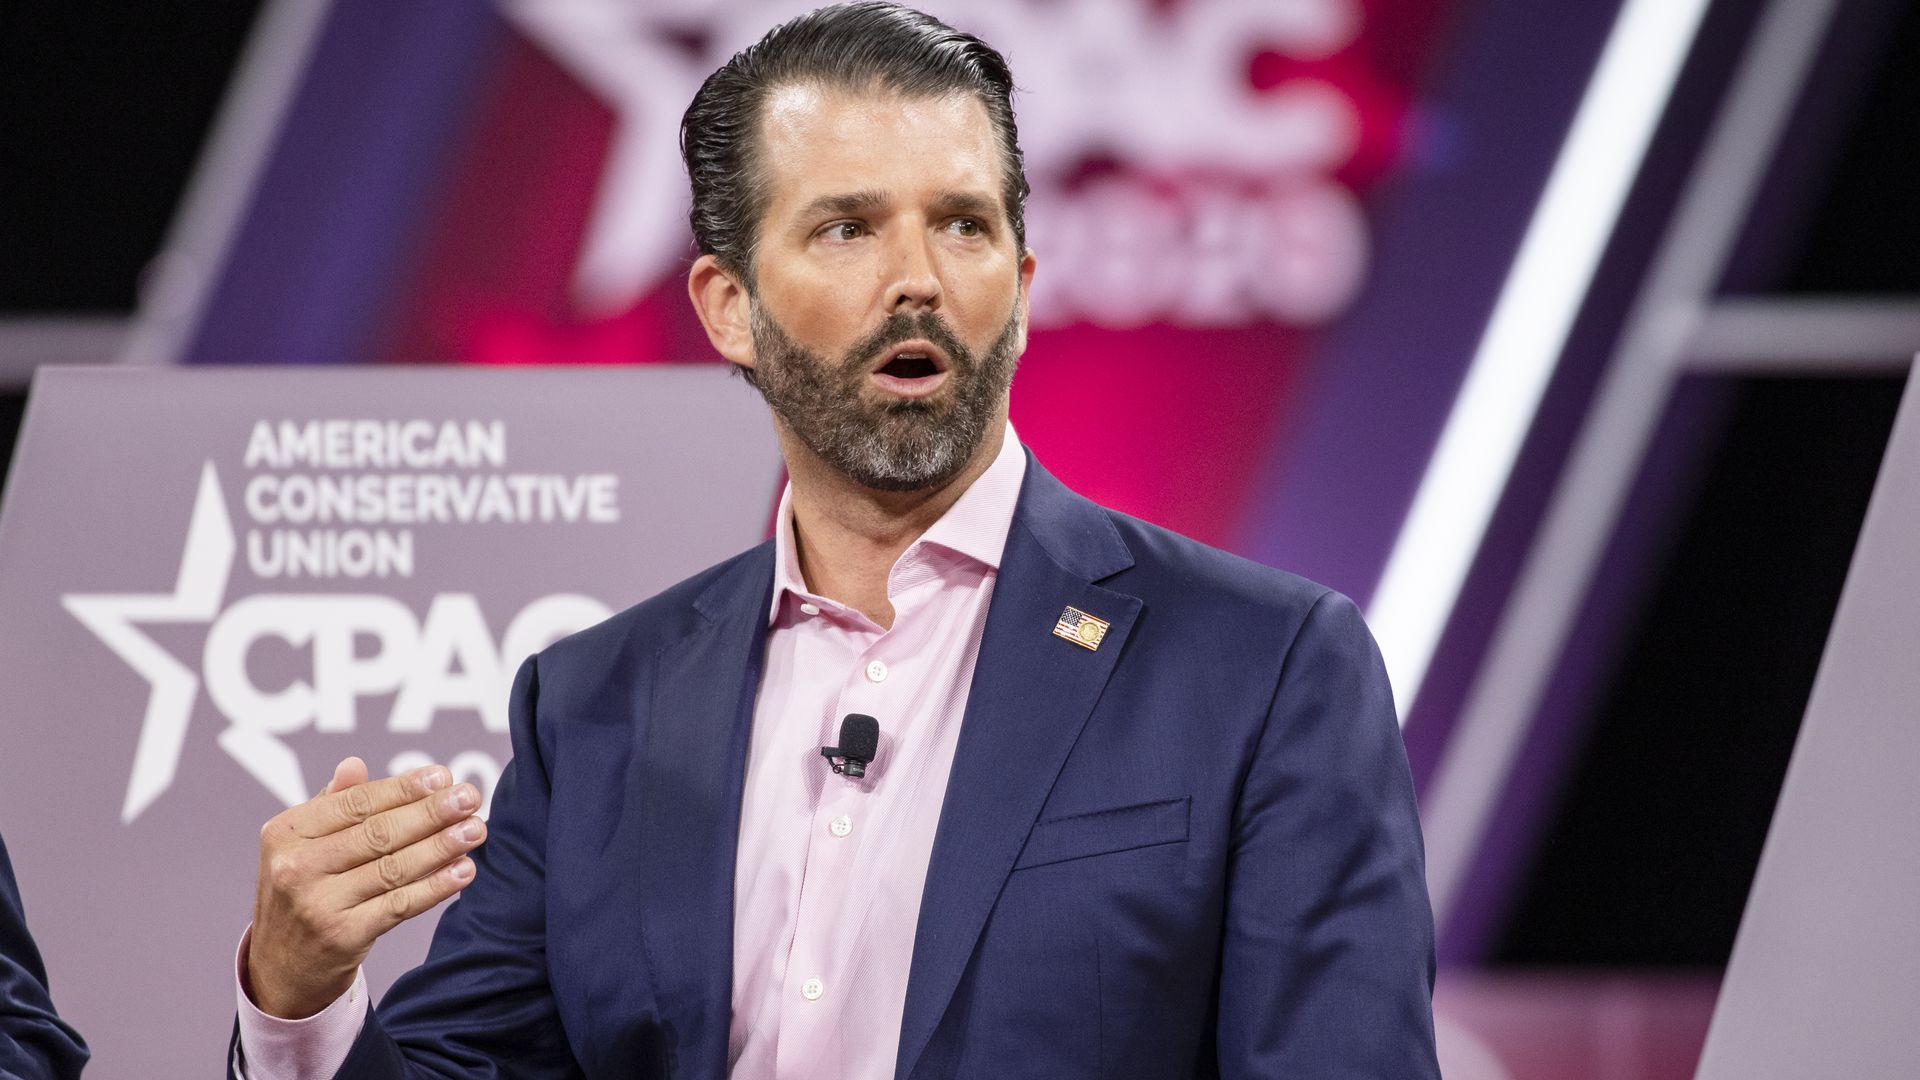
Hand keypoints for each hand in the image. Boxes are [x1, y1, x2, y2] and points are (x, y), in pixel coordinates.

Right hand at [245, 756, 486, 1018]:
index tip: (443, 777)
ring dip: (442, 846)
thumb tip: (355, 764)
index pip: (356, 802)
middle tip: (470, 797)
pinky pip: (399, 904)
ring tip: (476, 829)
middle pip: (378, 832)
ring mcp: (317, 904)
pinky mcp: (342, 936)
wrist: (280, 969)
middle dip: (431, 813)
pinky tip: (464, 870)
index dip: (403, 788)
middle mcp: (296, 867)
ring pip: (394, 867)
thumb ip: (330, 806)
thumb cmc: (301, 894)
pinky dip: (436, 886)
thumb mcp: (300, 847)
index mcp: (286, 832)